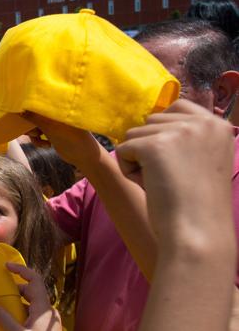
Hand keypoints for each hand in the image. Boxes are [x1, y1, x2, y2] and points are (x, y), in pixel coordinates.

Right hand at [0, 263, 61, 330]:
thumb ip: (5, 318)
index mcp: (43, 307)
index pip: (35, 279)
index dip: (21, 269)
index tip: (7, 265)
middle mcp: (48, 310)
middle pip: (32, 291)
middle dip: (16, 288)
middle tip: (1, 289)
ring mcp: (48, 319)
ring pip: (32, 304)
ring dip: (18, 302)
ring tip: (3, 305)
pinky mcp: (46, 327)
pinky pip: (33, 314)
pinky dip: (22, 312)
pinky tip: (12, 319)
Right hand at [22, 112, 101, 168]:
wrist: (83, 156)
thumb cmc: (72, 138)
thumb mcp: (51, 127)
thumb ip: (34, 117)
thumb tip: (18, 109)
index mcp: (56, 105)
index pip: (38, 101)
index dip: (28, 105)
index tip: (19, 111)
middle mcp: (53, 111)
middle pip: (33, 113)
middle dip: (29, 124)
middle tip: (34, 131)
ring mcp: (52, 122)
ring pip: (33, 125)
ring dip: (33, 134)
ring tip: (41, 139)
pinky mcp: (50, 132)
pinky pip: (36, 134)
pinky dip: (38, 140)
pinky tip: (47, 145)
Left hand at [115, 99, 234, 240]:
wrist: (198, 234)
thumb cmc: (197, 204)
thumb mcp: (203, 159)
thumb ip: (186, 138)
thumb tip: (151, 119)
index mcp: (217, 124)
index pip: (177, 106)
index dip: (163, 132)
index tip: (173, 161)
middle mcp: (202, 121)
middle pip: (151, 121)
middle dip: (150, 149)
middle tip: (172, 178)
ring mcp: (178, 131)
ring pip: (133, 134)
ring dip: (139, 161)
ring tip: (163, 184)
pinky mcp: (154, 145)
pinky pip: (122, 150)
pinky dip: (129, 171)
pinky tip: (150, 186)